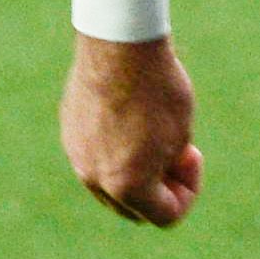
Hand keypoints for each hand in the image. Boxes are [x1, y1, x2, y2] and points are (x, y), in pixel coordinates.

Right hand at [61, 35, 202, 226]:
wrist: (120, 42)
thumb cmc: (158, 88)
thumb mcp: (180, 134)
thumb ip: (167, 168)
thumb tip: (155, 179)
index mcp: (127, 186)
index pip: (166, 215)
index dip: (188, 191)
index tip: (191, 156)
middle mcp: (95, 178)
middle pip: (133, 208)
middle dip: (159, 189)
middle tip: (175, 154)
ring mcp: (77, 155)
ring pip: (110, 184)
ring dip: (134, 171)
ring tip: (152, 135)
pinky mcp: (68, 131)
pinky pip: (94, 156)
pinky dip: (114, 150)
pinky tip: (129, 117)